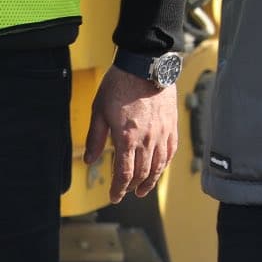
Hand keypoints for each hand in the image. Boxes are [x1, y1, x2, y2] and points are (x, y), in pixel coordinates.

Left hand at [86, 66, 179, 203]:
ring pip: (159, 165)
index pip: (124, 174)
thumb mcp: (99, 111)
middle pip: (142, 173)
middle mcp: (147, 139)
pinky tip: (160, 167)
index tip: (115, 196)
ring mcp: (162, 132)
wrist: (145, 65)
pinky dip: (165, 164)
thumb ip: (96, 138)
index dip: (119, 189)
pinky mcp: (171, 124)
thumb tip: (90, 159)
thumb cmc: (119, 86)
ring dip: (151, 180)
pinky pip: (171, 151)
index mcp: (127, 138)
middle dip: (133, 187)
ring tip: (144, 189)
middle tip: (126, 193)